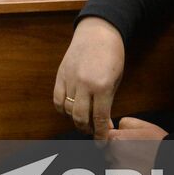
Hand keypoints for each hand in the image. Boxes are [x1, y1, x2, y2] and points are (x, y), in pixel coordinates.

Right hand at [54, 17, 125, 137]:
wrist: (98, 32)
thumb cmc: (112, 55)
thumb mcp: (116, 79)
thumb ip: (108, 101)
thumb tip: (104, 123)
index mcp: (102, 86)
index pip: (100, 118)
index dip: (101, 134)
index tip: (101, 142)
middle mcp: (84, 84)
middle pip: (81, 118)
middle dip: (87, 129)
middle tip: (92, 132)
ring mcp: (70, 79)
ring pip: (68, 110)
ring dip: (75, 119)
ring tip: (83, 121)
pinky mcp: (60, 75)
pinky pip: (57, 99)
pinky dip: (62, 109)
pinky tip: (70, 110)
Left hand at [102, 117, 166, 172]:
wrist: (173, 165)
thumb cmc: (161, 144)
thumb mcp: (144, 125)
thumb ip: (125, 123)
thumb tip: (115, 127)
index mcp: (116, 138)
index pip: (105, 138)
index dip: (116, 140)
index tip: (126, 143)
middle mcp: (113, 154)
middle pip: (108, 153)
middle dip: (118, 153)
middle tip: (136, 155)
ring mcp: (116, 171)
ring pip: (112, 168)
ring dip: (121, 167)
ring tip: (139, 166)